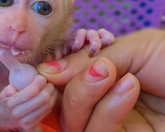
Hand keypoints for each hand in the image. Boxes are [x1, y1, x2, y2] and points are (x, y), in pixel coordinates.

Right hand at [0, 75, 56, 129]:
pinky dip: (51, 103)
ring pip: (47, 106)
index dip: (40, 82)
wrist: (0, 120)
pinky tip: (49, 97)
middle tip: (49, 82)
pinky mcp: (31, 126)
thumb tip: (14, 88)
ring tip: (51, 88)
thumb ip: (9, 89)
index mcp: (11, 103)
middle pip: (43, 99)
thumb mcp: (3, 94)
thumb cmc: (5, 103)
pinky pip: (46, 112)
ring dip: (52, 95)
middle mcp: (19, 114)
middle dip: (49, 88)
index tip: (41, 77)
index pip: (32, 91)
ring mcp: (26, 121)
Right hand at [40, 28, 164, 130]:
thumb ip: (85, 60)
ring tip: (109, 72)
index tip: (45, 62)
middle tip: (90, 67)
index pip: (61, 79)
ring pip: (72, 122)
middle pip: (60, 104)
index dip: (48, 73)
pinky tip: (129, 87)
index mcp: (98, 76)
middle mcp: (98, 101)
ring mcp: (108, 122)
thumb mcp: (129, 49)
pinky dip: (107, 110)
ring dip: (84, 94)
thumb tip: (42, 71)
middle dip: (65, 84)